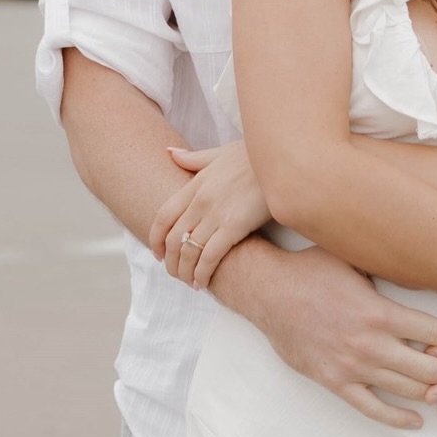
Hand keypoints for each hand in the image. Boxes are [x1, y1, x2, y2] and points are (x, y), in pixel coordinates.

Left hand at [149, 142, 270, 290]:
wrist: (280, 159)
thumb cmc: (253, 157)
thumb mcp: (219, 153)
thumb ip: (192, 158)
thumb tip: (168, 153)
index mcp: (195, 184)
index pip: (163, 216)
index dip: (156, 239)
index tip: (158, 254)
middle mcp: (200, 201)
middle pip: (174, 239)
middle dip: (171, 262)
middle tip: (176, 274)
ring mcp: (216, 214)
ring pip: (189, 251)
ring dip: (185, 272)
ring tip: (191, 283)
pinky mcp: (235, 226)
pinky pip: (210, 256)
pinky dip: (202, 272)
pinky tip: (203, 281)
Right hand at [235, 244, 436, 430]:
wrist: (267, 291)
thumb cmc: (313, 268)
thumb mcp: (356, 257)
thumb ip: (391, 263)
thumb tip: (429, 253)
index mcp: (380, 311)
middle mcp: (369, 343)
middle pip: (429, 368)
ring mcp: (351, 366)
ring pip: (406, 390)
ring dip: (435, 394)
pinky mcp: (333, 381)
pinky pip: (371, 408)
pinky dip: (397, 417)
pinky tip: (418, 420)